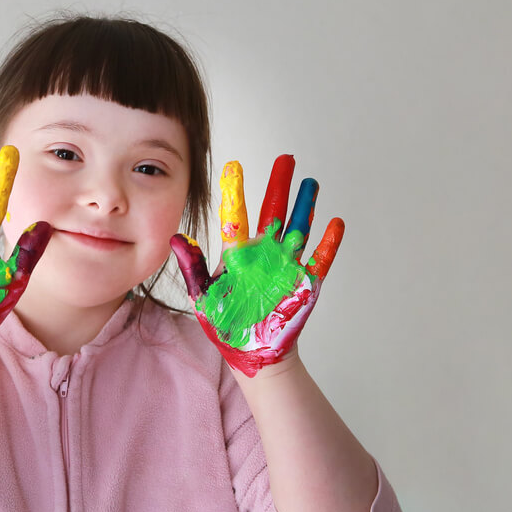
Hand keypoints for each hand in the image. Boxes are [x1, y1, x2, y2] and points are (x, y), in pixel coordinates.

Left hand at [170, 154, 343, 376]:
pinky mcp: (304, 284)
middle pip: (273, 211)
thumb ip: (191, 266)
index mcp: (237, 254)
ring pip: (299, 228)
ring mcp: (285, 266)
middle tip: (286, 158)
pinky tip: (335, 223)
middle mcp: (263, 253)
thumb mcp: (202, 295)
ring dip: (306, 205)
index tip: (234, 165)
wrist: (250, 353)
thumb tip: (176, 237)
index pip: (236, 215)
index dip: (236, 190)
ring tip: (311, 182)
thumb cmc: (225, 324)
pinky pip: (319, 260)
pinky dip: (328, 243)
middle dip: (279, 184)